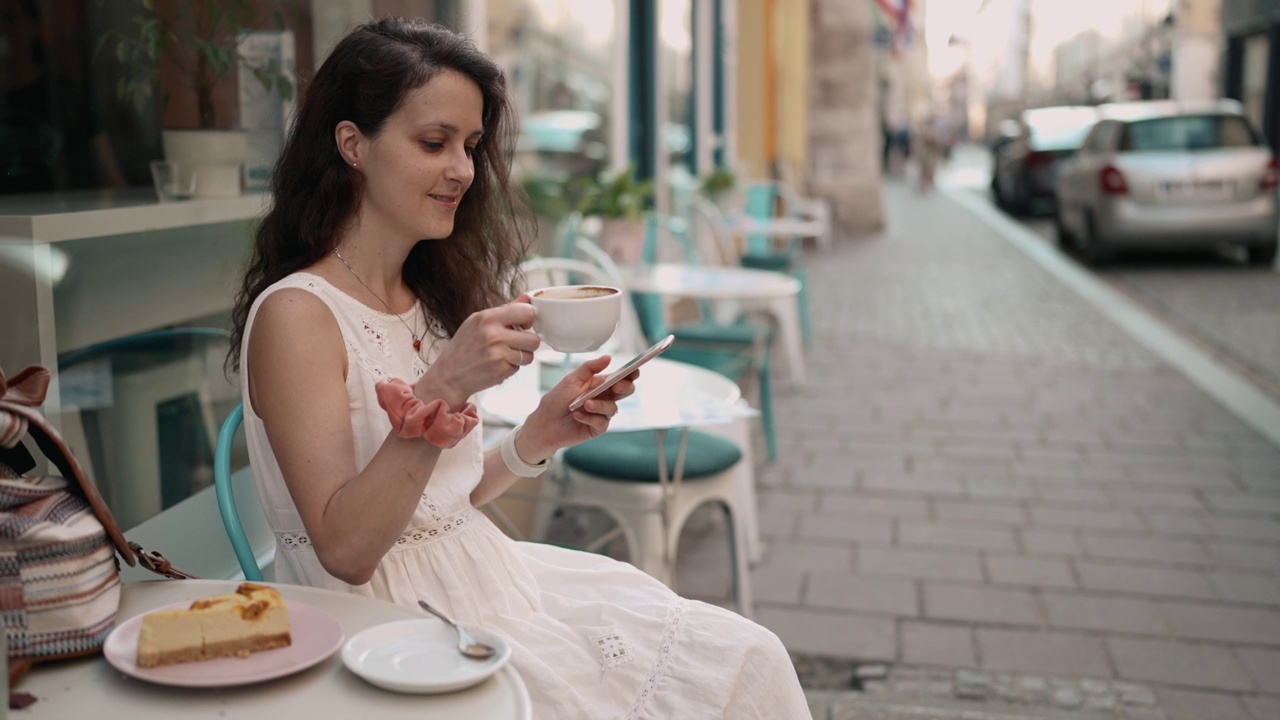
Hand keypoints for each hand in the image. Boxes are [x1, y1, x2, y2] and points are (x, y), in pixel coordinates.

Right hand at [416, 296, 539, 407]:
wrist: (449, 374)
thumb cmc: (464, 346)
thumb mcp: (478, 321)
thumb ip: (506, 310)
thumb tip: (528, 298)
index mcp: (487, 318)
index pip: (527, 312)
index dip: (529, 319)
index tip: (524, 324)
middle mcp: (493, 335)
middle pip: (534, 339)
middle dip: (528, 342)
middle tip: (516, 343)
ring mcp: (497, 354)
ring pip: (530, 355)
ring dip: (521, 356)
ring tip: (505, 355)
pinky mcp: (500, 371)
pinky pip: (519, 367)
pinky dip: (511, 367)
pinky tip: (497, 364)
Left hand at [516, 354, 639, 462]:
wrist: (544, 423)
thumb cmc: (557, 400)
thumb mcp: (572, 379)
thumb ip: (589, 368)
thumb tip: (608, 357)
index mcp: (600, 384)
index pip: (620, 377)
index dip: (630, 373)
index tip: (634, 369)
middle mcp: (604, 398)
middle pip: (625, 392)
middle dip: (624, 387)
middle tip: (616, 386)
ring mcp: (601, 414)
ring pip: (612, 408)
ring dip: (599, 405)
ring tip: (585, 404)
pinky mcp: (597, 428)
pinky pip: (602, 422)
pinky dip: (589, 418)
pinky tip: (577, 415)